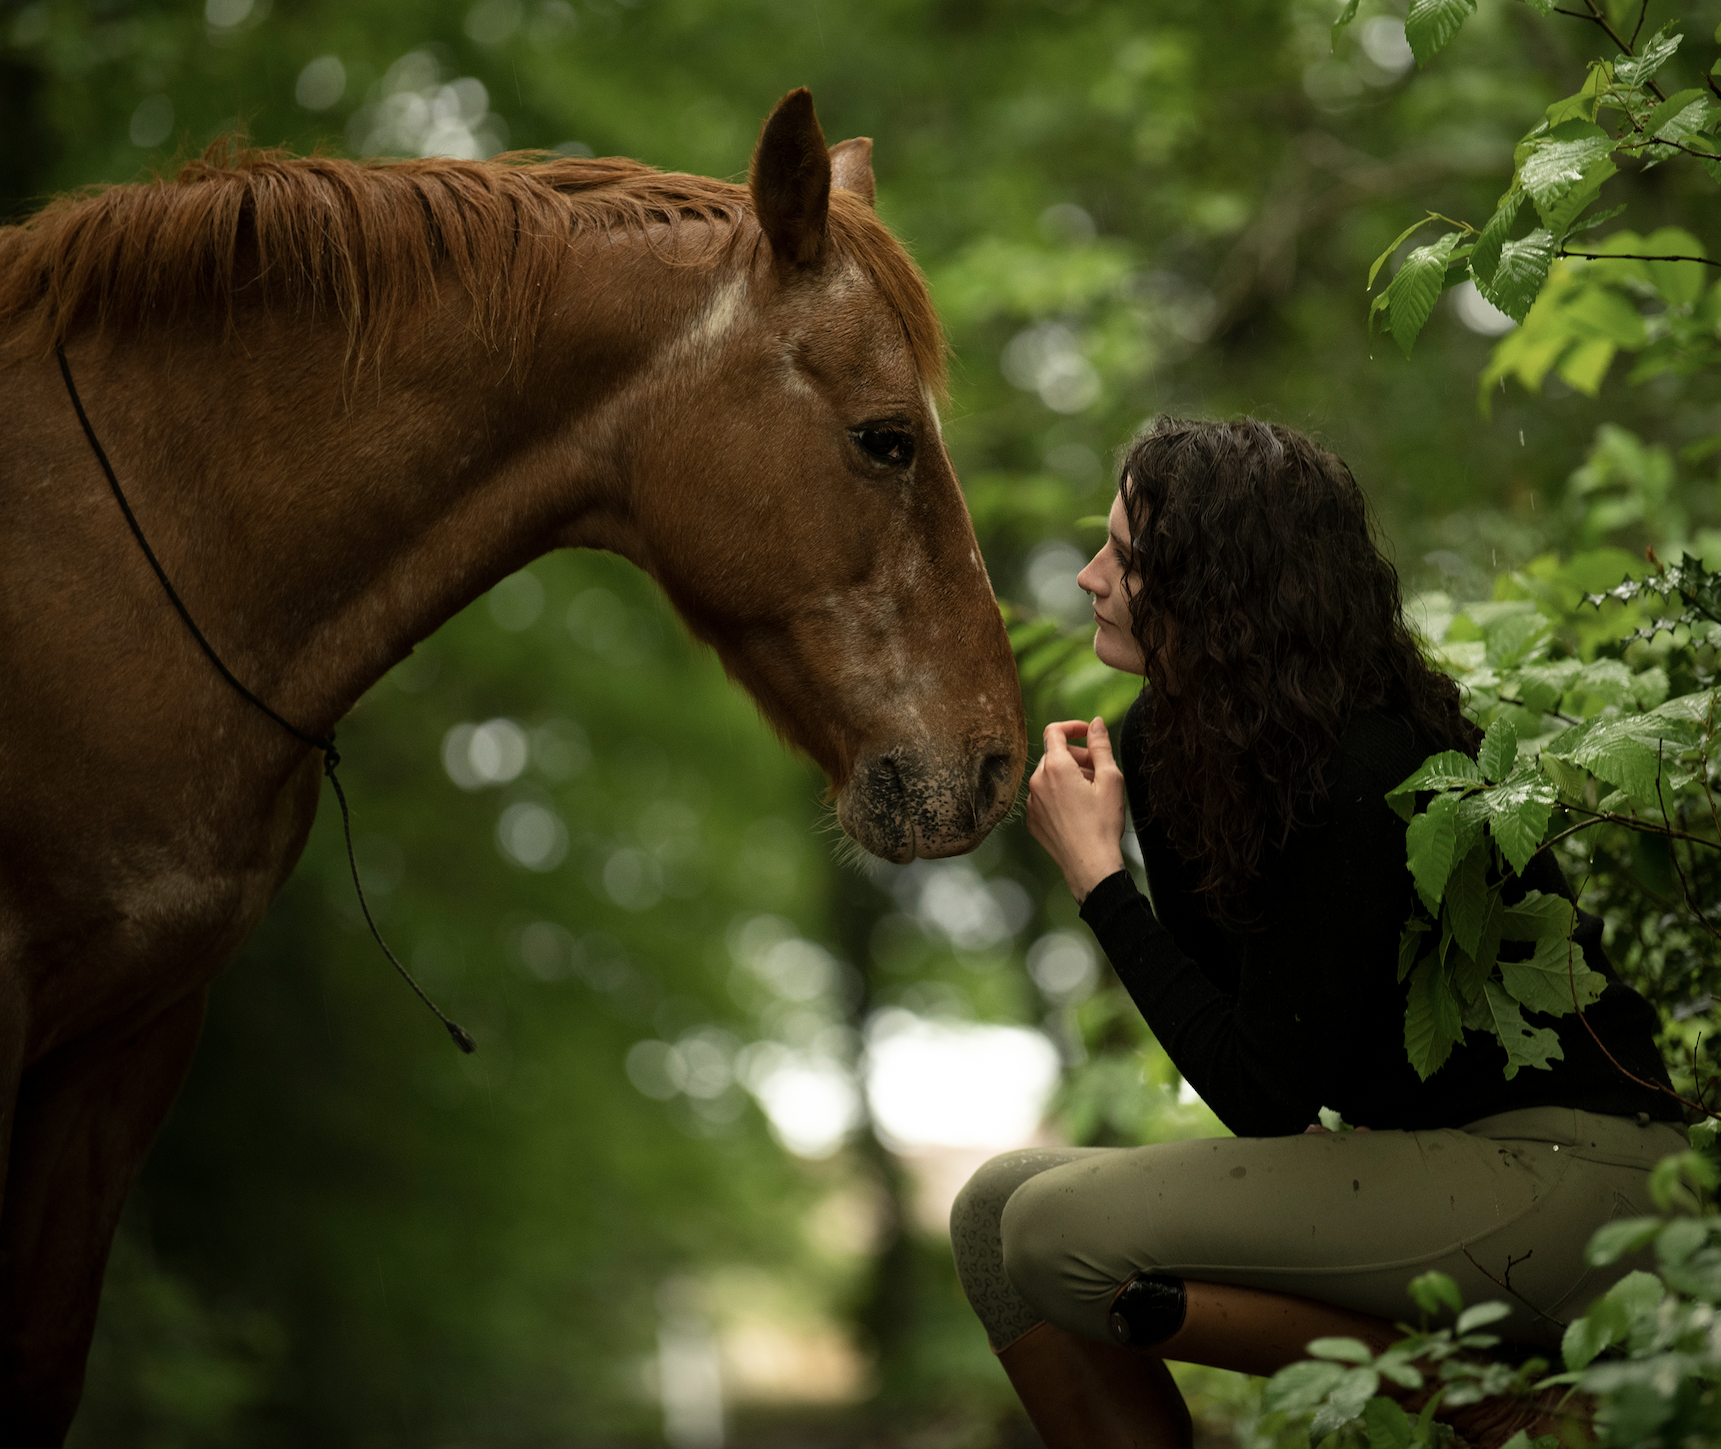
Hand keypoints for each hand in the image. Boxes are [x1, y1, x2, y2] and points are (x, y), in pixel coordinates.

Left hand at [1027, 716, 1126, 900]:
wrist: (1090, 865)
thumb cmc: (1102, 823)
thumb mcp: (1110, 779)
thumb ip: (1101, 746)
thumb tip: (1095, 724)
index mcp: (1055, 767)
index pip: (1054, 731)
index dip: (1073, 727)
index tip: (1088, 734)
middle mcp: (1037, 782)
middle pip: (1055, 756)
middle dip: (1077, 757)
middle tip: (1100, 772)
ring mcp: (1031, 803)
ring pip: (1049, 778)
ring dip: (1069, 778)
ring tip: (1092, 795)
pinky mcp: (1033, 821)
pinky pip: (1044, 799)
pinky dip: (1060, 797)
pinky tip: (1079, 813)